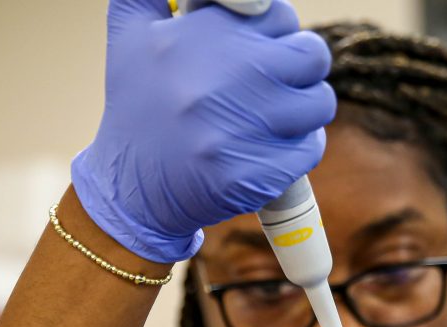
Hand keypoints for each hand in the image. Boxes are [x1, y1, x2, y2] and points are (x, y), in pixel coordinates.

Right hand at [72, 0, 335, 262]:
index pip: (280, 16)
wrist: (128, 189)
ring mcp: (243, 128)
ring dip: (303, 111)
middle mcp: (226, 77)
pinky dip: (296, 151)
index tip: (257, 52)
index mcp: (203, 35)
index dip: (274, 34)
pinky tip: (267, 150)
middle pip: (312, 56)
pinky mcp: (255, 174)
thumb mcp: (129, 35)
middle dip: (301, 68)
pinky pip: (309, 150)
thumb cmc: (137, 107)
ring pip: (318, 104)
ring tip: (273, 118)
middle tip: (275, 84)